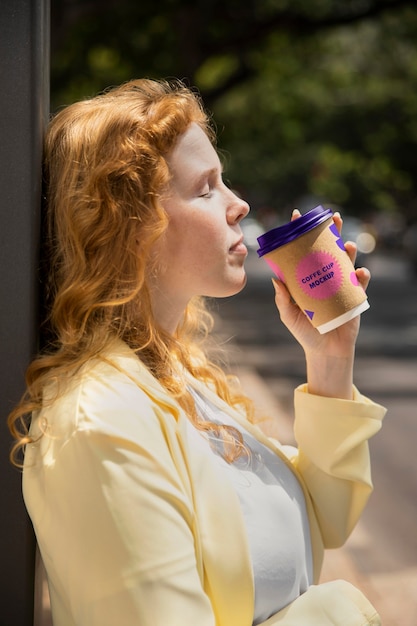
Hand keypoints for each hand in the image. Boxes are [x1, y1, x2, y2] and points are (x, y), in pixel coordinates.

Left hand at [272, 209, 370, 397]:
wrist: (326, 351)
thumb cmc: (304, 332)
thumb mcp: (289, 316)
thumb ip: (283, 300)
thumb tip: (276, 280)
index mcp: (306, 278)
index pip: (302, 250)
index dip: (300, 233)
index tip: (296, 215)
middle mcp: (323, 277)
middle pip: (327, 248)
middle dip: (331, 231)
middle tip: (333, 218)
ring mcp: (340, 285)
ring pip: (346, 260)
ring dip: (349, 250)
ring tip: (348, 245)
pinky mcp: (354, 296)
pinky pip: (360, 282)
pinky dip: (362, 276)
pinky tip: (360, 273)